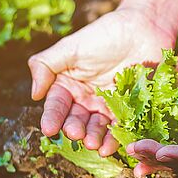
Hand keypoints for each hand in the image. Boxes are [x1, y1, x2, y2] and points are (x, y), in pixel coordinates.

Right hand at [27, 0, 177, 154]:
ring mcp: (107, 106)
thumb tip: (34, 94)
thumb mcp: (70, 48)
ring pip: (96, 127)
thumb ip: (45, 66)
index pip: (57, 104)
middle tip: (76, 134)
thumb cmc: (103, 35)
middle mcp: (85, 98)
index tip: (49, 130)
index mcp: (68, 85)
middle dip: (74, 129)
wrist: (143, 29)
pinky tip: (108, 147)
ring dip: (93, 137)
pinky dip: (113, 138)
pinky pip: (119, 127)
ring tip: (93, 144)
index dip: (52, 117)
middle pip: (76, 119)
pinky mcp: (128, 110)